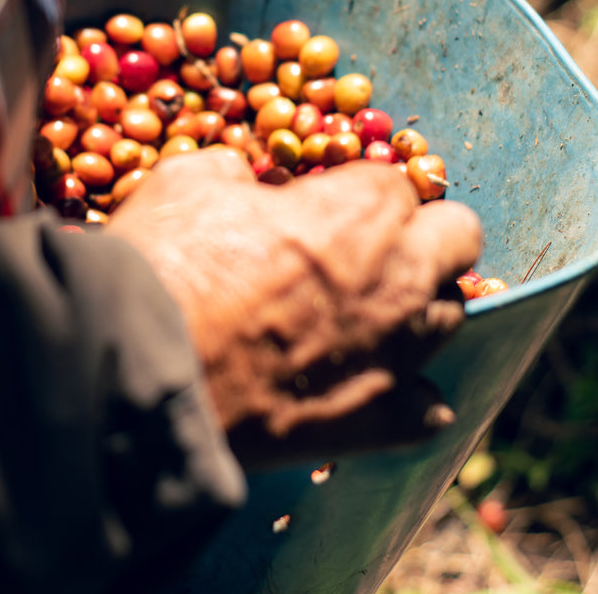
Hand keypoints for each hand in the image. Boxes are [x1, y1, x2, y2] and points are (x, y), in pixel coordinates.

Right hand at [105, 147, 481, 468]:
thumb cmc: (165, 264)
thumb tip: (243, 182)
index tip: (333, 205)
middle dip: (424, 234)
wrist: (138, 376)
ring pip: (450, 317)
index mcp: (361, 208)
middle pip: (458, 239)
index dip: (363, 190)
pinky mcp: (376, 422)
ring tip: (369, 313)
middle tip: (372, 247)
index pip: (399, 182)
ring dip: (419, 307)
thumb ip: (234, 174)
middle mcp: (399, 276)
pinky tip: (377, 384)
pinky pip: (429, 407)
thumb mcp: (188, 182)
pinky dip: (410, 395)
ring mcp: (395, 353)